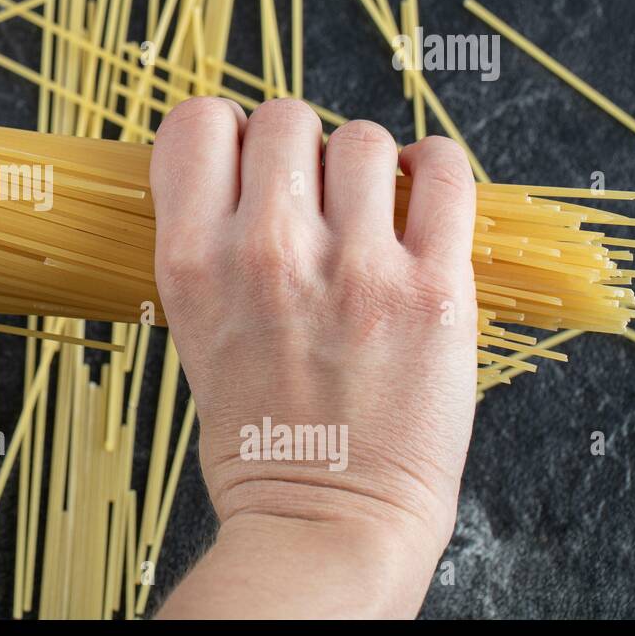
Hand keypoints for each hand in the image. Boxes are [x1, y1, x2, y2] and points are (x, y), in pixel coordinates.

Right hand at [149, 97, 477, 617]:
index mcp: (193, 262)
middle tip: (311, 194)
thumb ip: (208, 242)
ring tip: (368, 211)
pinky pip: (443, 172)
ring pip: (362, 139)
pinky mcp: (432, 289)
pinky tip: (419, 193)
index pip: (197, 124)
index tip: (243, 157)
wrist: (325, 517)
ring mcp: (354, 268)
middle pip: (284, 118)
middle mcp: (266, 252)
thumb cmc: (256, 435)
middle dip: (297, 148)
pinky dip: (434, 167)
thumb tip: (241, 168)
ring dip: (365, 166)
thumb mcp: (191, 329)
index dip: (224, 132)